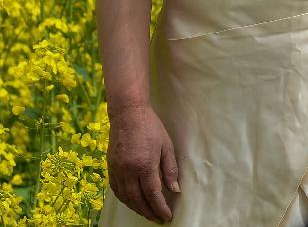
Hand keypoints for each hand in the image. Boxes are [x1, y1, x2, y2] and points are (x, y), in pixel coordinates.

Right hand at [107, 103, 179, 223]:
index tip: (166, 217)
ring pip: (126, 198)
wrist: (128, 113)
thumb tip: (174, 190)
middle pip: (138, 200)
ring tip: (147, 212)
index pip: (153, 194)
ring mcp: (117, 170)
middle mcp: (129, 171)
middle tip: (157, 219)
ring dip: (137, 208)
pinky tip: (132, 201)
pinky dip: (125, 200)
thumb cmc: (150, 127)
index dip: (160, 208)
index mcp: (145, 165)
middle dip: (149, 212)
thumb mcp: (166, 145)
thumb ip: (170, 169)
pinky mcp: (110, 168)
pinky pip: (116, 191)